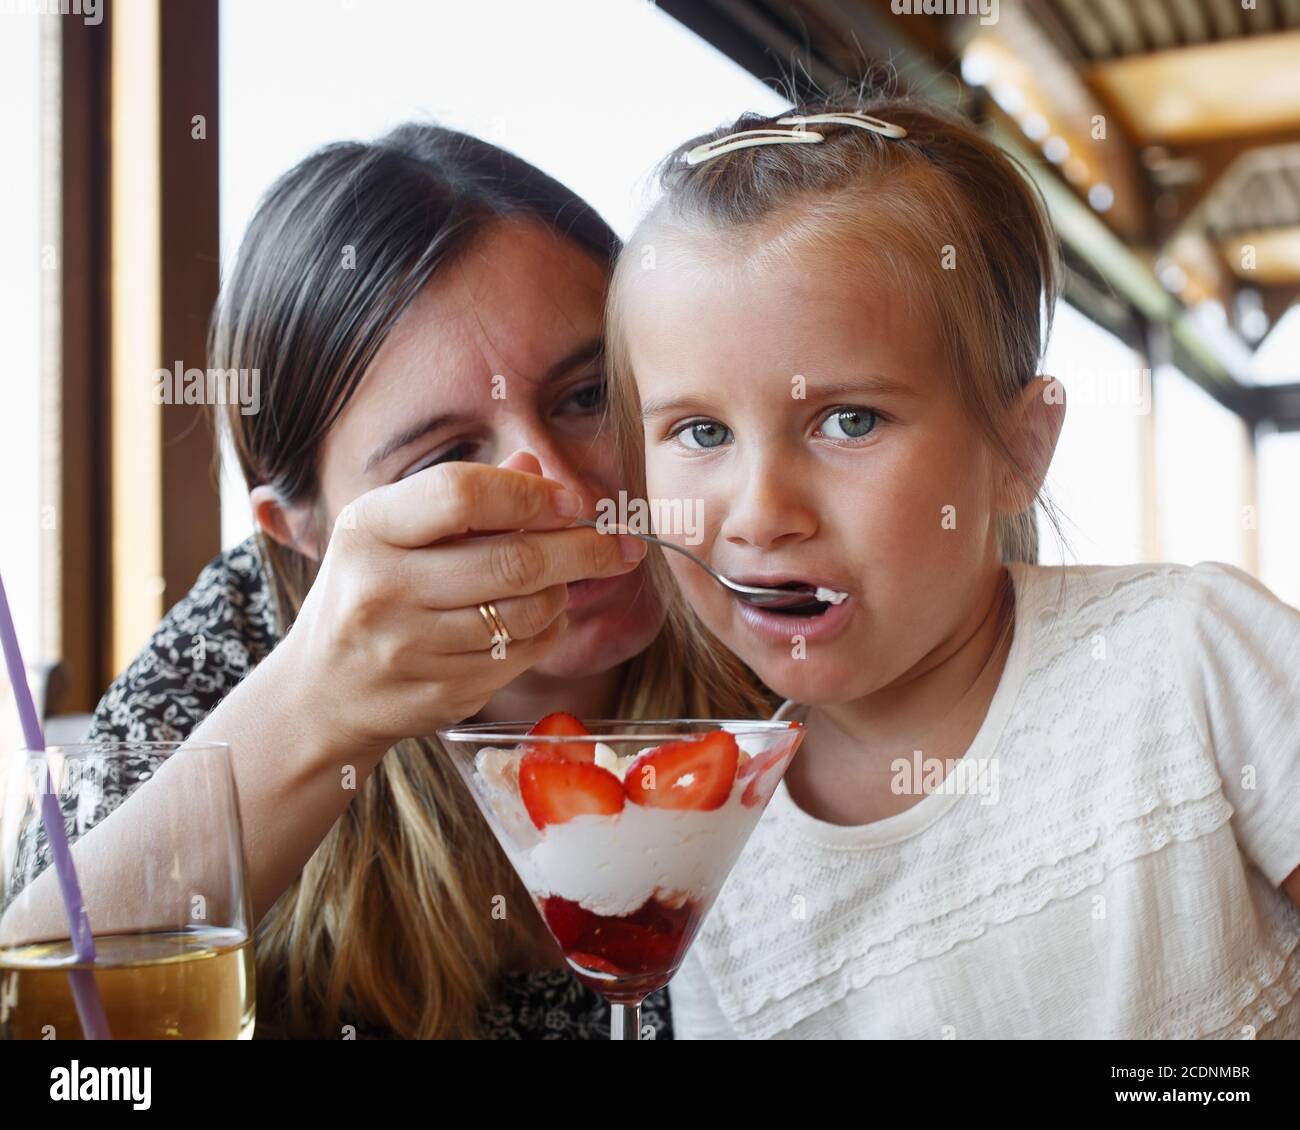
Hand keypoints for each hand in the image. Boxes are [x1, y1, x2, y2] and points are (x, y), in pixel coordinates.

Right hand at [276, 456, 644, 757]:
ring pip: (527, 612)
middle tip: (622, 545)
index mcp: (369, 529)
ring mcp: (410, 649)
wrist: (321, 693)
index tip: (572, 503)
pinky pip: (522, 655)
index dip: (530, 496)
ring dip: (562, 593)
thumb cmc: (369, 593)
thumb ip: (462, 497)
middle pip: (512, 559)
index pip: (462, 494)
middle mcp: (382, 588)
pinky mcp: (438, 695)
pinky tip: (540, 620)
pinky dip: (547, 633)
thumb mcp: (393, 532)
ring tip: (561, 582)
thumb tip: (534, 466)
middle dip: (583, 549)